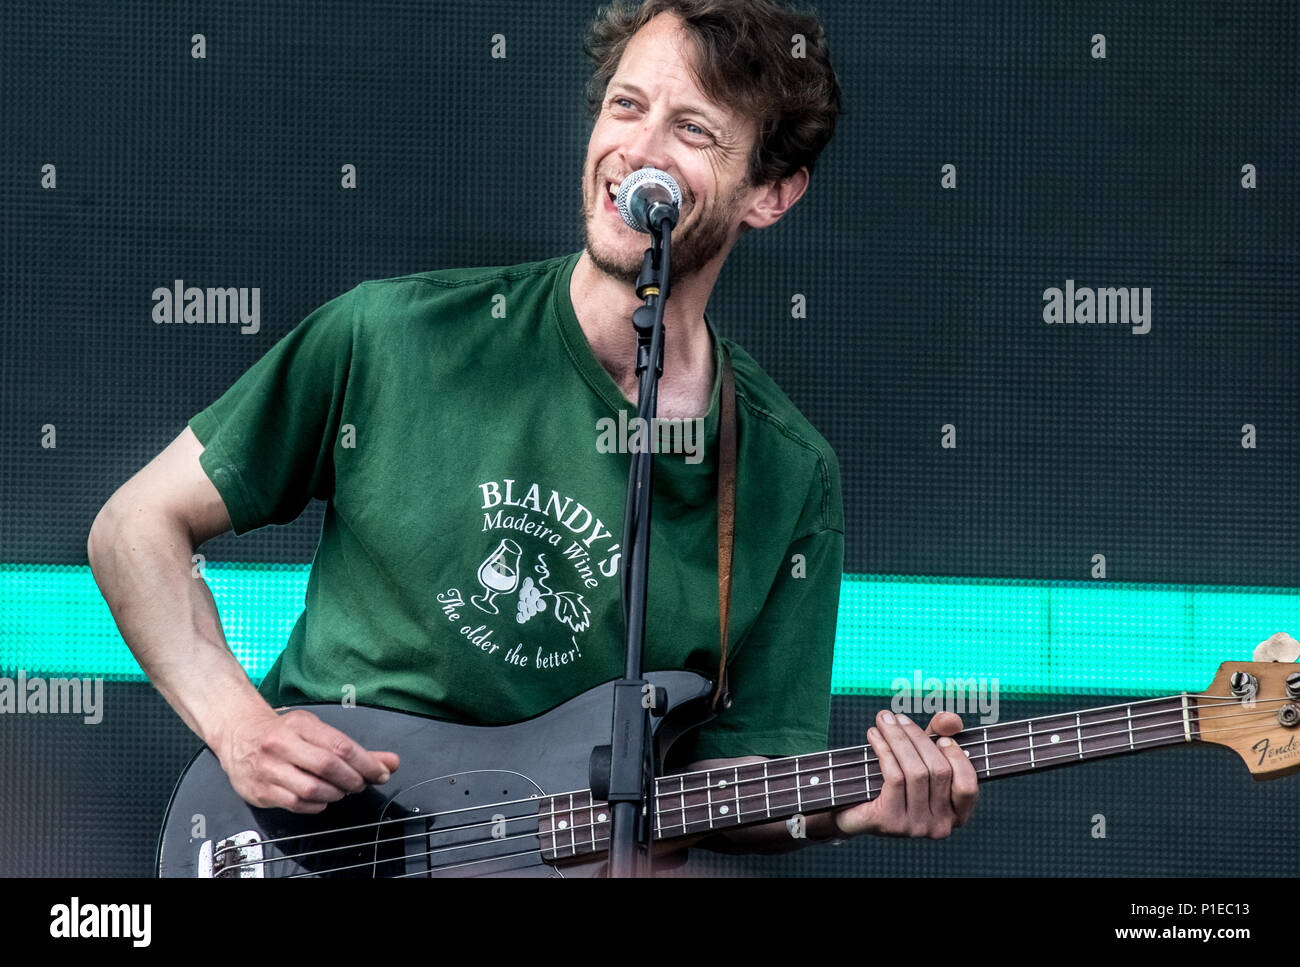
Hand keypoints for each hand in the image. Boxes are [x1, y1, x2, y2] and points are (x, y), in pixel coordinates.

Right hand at [216, 706, 400, 812]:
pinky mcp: (260, 791)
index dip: (366, 763)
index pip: (340, 746)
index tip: (381, 772)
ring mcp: (269, 769)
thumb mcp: (317, 730)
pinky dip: (316, 806)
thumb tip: (390, 762)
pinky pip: (296, 804)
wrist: (238, 734)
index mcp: (299, 725)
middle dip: (353, 780)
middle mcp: (281, 745)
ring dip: (335, 794)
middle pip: (328, 767)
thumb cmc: (282, 732)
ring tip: (341, 790)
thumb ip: (354, 749)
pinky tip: (322, 799)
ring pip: (312, 790)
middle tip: (361, 783)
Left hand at [832, 710, 977, 838]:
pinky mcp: (891, 822)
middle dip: (918, 737)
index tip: (941, 737)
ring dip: (898, 738)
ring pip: (916, 772)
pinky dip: (884, 750)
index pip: (968, 786)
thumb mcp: (920, 756)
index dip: (958, 758)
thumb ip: (941, 735)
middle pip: (939, 772)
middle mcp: (940, 826)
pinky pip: (895, 777)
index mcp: (955, 815)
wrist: (854, 810)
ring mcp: (916, 827)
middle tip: (897, 717)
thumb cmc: (894, 781)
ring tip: (884, 720)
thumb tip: (950, 719)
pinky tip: (874, 735)